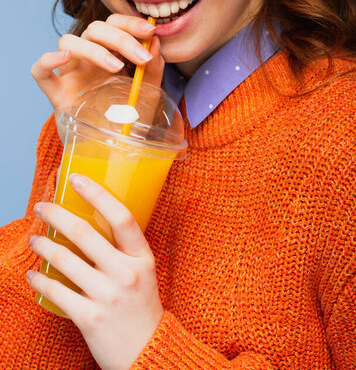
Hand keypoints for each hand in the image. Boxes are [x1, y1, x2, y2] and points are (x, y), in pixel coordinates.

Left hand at [28, 174, 163, 369]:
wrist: (148, 351)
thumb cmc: (141, 305)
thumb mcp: (142, 271)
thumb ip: (122, 250)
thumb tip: (90, 222)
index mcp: (142, 257)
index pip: (121, 217)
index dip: (97, 194)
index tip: (76, 178)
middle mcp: (126, 273)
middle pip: (85, 233)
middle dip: (57, 215)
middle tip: (42, 207)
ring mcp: (108, 296)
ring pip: (65, 260)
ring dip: (43, 245)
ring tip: (35, 238)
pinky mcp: (90, 318)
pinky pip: (57, 292)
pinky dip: (40, 280)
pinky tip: (33, 273)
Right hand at [30, 15, 162, 139]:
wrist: (114, 151)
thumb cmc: (128, 118)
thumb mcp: (148, 93)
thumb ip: (153, 68)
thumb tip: (157, 41)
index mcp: (110, 53)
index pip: (114, 24)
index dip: (130, 22)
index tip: (150, 31)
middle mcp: (88, 59)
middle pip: (94, 29)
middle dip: (121, 38)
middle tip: (142, 57)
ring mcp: (71, 74)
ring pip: (68, 42)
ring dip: (94, 49)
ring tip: (116, 67)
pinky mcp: (57, 94)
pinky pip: (40, 72)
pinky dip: (47, 60)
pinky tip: (64, 58)